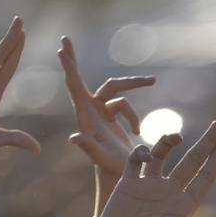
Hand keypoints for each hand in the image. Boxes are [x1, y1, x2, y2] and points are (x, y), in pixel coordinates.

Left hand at [58, 36, 153, 204]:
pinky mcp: (110, 115)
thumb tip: (74, 138)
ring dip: (135, 84)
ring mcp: (100, 111)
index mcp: (85, 117)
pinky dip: (134, 117)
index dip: (70, 69)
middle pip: (83, 79)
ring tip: (153, 81)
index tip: (61, 51)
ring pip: (117, 89)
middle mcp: (90, 111)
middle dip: (74, 60)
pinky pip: (125, 104)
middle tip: (65, 39)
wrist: (119, 177)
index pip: (75, 87)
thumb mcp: (101, 157)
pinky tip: (137, 134)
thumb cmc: (111, 168)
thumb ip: (89, 146)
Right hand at [85, 123, 215, 216]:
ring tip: (177, 136)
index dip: (215, 161)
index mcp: (184, 205)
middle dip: (205, 144)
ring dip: (169, 142)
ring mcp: (148, 187)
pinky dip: (141, 152)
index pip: (204, 178)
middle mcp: (169, 192)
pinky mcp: (128, 184)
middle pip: (190, 162)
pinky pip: (136, 160)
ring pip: (163, 156)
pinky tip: (146, 156)